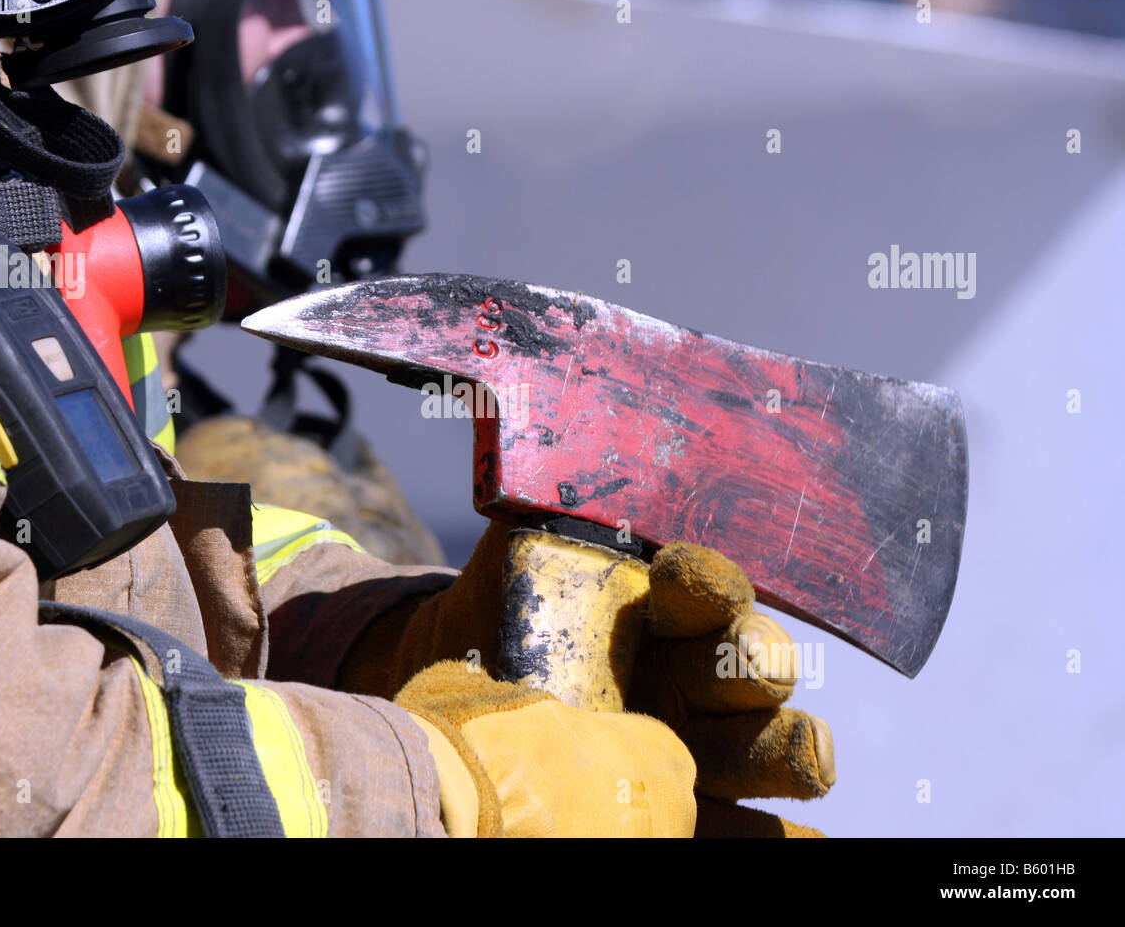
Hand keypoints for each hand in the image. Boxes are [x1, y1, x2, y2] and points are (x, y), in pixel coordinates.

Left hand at [343, 520, 833, 835]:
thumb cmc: (508, 602)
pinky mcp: (682, 803)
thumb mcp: (523, 542)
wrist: (470, 684)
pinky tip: (807, 843)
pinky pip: (735, 825)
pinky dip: (771, 836)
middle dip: (753, 659)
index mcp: (671, 598)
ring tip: (804, 753)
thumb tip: (544, 434)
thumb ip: (553, 503)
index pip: (704, 585)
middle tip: (747, 663)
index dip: (703, 581)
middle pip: (751, 662)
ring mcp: (697, 740)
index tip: (684, 577)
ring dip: (786, 748)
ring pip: (763, 743)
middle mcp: (700, 665)